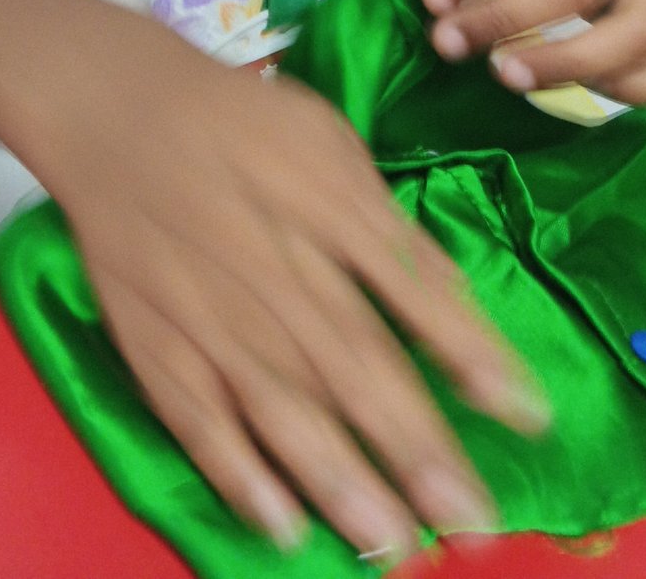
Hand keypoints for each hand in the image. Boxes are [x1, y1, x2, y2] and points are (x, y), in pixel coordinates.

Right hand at [24, 9, 546, 562]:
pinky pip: (201, 422)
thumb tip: (451, 300)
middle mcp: (277, 271)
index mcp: (328, 209)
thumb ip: (387, 228)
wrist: (117, 111)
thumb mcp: (330, 142)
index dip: (472, 356)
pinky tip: (285, 527)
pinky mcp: (156, 346)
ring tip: (397, 546)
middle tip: (474, 527)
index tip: (528, 417)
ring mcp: (212, 316)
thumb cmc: (242, 125)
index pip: (414, 292)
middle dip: (420, 452)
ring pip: (287, 411)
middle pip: (357, 370)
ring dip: (345, 483)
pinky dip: (241, 476)